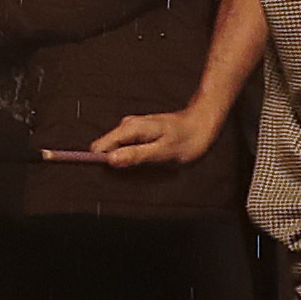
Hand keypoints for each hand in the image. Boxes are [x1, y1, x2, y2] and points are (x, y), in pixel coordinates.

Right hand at [83, 103, 222, 171]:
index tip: (103, 176)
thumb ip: (136, 155)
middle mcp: (128, 125)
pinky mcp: (139, 132)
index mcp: (131, 129)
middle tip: (137, 173)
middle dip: (115, 162)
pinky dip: (134, 156)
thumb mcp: (163, 151)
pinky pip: (126, 147)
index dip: (98, 161)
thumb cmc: (187, 139)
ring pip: (117, 148)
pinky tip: (151, 159)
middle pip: (107, 148)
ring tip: (149, 165)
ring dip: (127, 160)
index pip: (99, 146)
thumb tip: (110, 160)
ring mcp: (133, 128)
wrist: (202, 124)